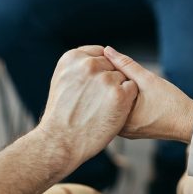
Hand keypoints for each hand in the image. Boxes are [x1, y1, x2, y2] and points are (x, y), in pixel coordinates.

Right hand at [38, 46, 137, 174]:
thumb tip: (96, 56)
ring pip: (123, 77)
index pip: (100, 53)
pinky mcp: (119, 94)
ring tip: (103, 107)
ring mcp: (105, 79)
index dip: (101, 69)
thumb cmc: (60, 115)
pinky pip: (132, 88)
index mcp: (72, 57)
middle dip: (108, 79)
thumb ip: (78, 66)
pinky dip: (127, 99)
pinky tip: (113, 110)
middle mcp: (88, 64)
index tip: (96, 83)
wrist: (61, 141)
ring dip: (118, 90)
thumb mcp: (61, 81)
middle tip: (97, 99)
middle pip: (112, 64)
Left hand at [103, 47, 192, 142]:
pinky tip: (139, 97)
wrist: (190, 123)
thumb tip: (107, 50)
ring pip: (115, 107)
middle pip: (107, 101)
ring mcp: (126, 132)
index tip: (124, 73)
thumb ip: (126, 64)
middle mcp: (120, 129)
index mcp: (120, 119)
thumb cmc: (172, 104)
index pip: (103, 93)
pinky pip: (123, 113)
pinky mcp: (133, 131)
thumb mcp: (148, 79)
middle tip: (131, 80)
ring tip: (138, 90)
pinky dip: (126, 103)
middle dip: (113, 86)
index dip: (109, 77)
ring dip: (120, 94)